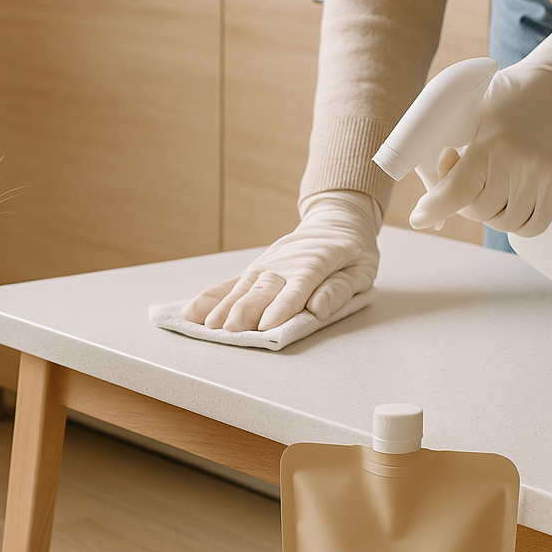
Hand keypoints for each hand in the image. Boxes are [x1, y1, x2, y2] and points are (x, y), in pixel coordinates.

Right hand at [182, 191, 381, 330]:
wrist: (335, 221)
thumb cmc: (352, 252)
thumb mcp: (361, 270)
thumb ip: (339, 290)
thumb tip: (318, 309)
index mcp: (316, 263)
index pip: (298, 287)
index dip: (282, 306)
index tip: (267, 325)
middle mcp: (285, 264)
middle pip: (263, 289)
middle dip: (245, 310)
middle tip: (229, 330)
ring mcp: (266, 266)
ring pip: (242, 287)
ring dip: (223, 306)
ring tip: (207, 325)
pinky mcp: (254, 270)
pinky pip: (229, 284)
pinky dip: (210, 297)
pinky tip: (191, 311)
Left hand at [410, 20, 551, 235]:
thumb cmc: (514, 94)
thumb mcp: (476, 105)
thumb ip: (452, 141)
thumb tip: (433, 189)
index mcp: (490, 142)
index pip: (455, 192)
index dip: (433, 210)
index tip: (419, 218)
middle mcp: (518, 162)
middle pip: (478, 211)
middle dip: (467, 203)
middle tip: (471, 186)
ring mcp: (544, 176)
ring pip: (505, 223)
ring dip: (493, 215)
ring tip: (495, 191)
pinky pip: (533, 226)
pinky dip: (519, 224)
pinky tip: (514, 206)